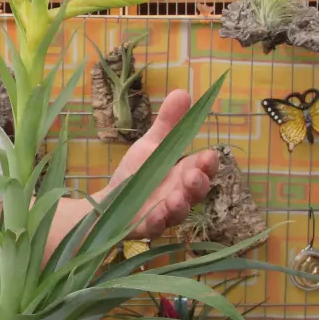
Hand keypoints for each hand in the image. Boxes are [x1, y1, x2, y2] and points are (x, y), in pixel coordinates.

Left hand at [105, 89, 218, 240]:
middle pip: (196, 192)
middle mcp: (179, 194)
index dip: (208, 164)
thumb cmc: (137, 172)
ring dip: (180, 204)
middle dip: (198, 184)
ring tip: (175, 197)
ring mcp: (164, 213)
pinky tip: (154, 214)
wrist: (109, 201)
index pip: (203, 168)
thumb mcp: (152, 144)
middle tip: (193, 175)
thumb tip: (182, 91)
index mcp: (183, 172)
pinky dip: (156, 222)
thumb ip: (168, 122)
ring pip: (179, 212)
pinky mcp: (147, 228)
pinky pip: (155, 228)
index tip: (209, 155)